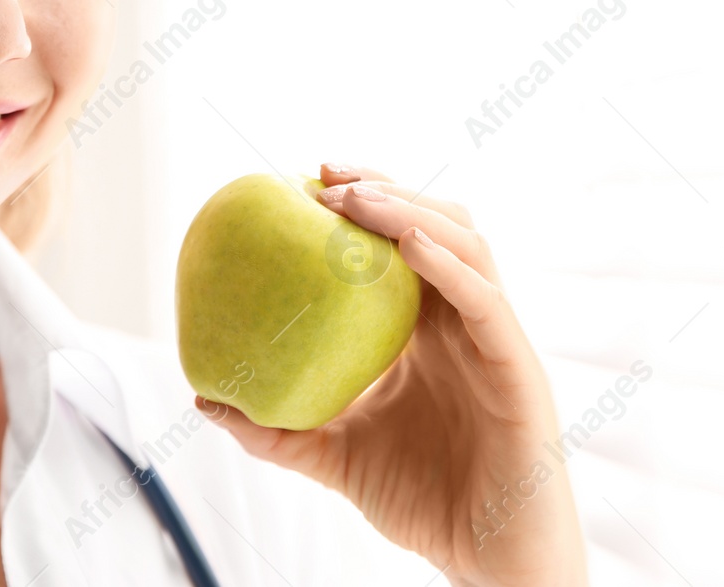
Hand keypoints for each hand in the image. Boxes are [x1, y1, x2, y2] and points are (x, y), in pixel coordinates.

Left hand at [195, 162, 586, 586]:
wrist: (488, 558)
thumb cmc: (424, 502)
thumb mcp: (335, 457)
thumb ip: (278, 430)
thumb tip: (206, 398)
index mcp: (427, 330)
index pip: (401, 242)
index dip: (363, 202)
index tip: (302, 181)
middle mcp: (463, 320)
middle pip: (436, 224)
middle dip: (384, 188)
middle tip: (323, 174)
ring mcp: (494, 337)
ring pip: (465, 244)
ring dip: (410, 210)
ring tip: (355, 200)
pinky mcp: (517, 364)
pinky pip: (484, 299)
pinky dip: (446, 264)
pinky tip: (406, 245)